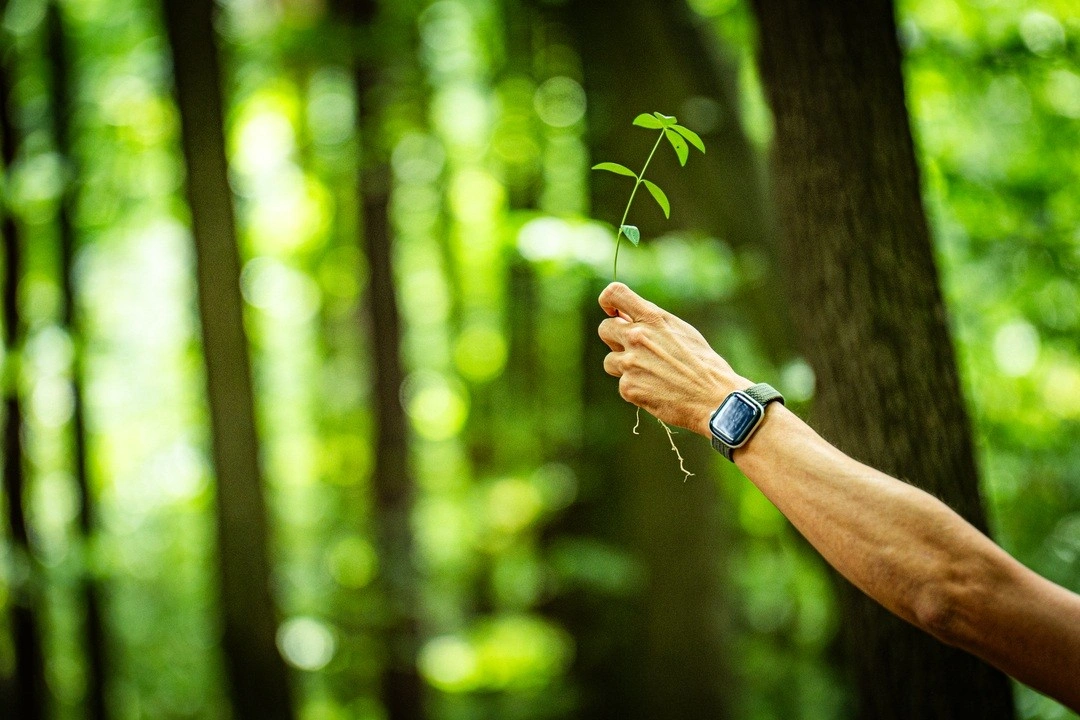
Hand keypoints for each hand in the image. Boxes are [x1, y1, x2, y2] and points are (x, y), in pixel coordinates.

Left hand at [597, 282, 749, 436]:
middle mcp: (637, 337)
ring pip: (610, 361)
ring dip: (624, 366)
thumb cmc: (702, 363)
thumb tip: (625, 316)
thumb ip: (653, 322)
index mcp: (652, 318)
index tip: (613, 313)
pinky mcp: (628, 387)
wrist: (713, 397)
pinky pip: (622, 384)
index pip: (615, 294)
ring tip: (652, 374)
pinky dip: (635, 388)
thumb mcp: (682, 331)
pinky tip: (656, 390)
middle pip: (604, 329)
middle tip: (634, 350)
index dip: (608, 302)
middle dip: (615, 338)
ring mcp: (630, 363)